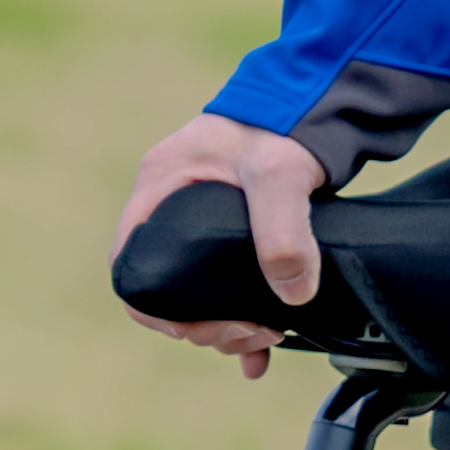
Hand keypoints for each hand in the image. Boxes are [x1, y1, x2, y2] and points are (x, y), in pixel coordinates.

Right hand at [116, 114, 323, 371]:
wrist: (322, 97)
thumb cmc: (284, 121)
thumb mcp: (279, 172)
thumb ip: (283, 229)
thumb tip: (292, 296)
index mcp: (162, 187)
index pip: (127, 262)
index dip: (151, 306)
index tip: (194, 327)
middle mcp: (173, 206)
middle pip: (165, 289)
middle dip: (203, 325)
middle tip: (247, 334)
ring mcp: (202, 222)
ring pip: (197, 295)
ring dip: (226, 327)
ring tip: (265, 336)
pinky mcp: (236, 233)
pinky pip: (225, 289)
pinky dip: (243, 323)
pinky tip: (265, 352)